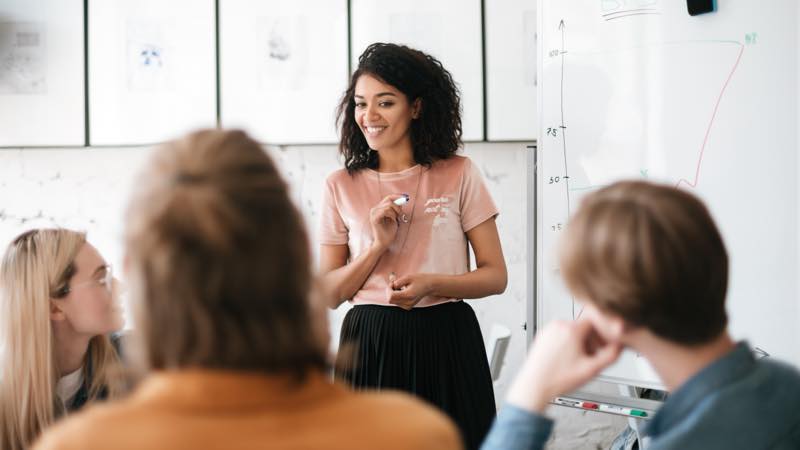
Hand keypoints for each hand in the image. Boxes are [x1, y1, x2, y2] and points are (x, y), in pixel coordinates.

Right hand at [369, 194, 405, 251]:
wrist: (384, 243)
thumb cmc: (389, 232)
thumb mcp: (395, 217)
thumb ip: (396, 208)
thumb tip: (402, 199)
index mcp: (379, 208)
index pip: (388, 197)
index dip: (397, 196)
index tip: (406, 197)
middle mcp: (374, 209)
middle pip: (388, 199)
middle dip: (398, 205)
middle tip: (401, 214)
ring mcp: (373, 213)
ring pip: (388, 205)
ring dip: (395, 212)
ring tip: (396, 219)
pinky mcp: (374, 218)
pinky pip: (386, 211)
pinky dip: (392, 215)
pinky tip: (393, 220)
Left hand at [386, 273, 435, 309]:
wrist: (429, 286)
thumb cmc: (419, 280)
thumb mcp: (408, 277)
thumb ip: (398, 282)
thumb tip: (391, 286)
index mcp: (408, 295)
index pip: (391, 296)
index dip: (389, 288)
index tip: (393, 282)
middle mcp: (408, 303)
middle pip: (390, 300)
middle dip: (389, 291)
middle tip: (395, 282)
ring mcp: (408, 306)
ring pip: (392, 301)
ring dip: (393, 293)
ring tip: (400, 285)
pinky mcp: (407, 307)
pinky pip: (396, 302)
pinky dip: (396, 296)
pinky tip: (402, 290)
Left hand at [506, 319, 621, 412]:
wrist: (534, 385)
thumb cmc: (557, 379)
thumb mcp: (592, 369)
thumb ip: (611, 355)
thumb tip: (620, 346)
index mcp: (570, 329)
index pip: (596, 320)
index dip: (604, 333)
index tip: (606, 343)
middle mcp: (558, 325)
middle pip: (584, 326)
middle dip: (593, 340)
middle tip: (594, 355)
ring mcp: (548, 330)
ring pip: (573, 330)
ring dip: (581, 342)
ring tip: (581, 359)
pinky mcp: (543, 336)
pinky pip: (561, 334)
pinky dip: (568, 343)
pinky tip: (569, 358)